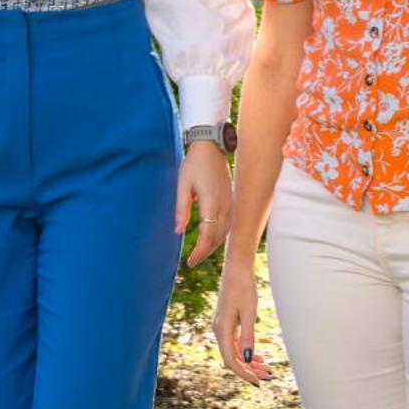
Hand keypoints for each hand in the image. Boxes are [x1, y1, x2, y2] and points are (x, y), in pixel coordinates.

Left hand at [174, 142, 230, 267]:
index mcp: (210, 201)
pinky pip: (228, 225)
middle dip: (205, 252)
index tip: (190, 261)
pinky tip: (212, 241)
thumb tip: (177, 231)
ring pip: (225, 233)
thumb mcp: (182, 184)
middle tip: (192, 262)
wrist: (211, 147)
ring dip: (213, 246)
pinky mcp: (230, 201)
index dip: (199, 251)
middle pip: (217, 237)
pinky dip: (220, 236)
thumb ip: (181, 208)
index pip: (207, 234)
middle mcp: (223, 205)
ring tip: (200, 254)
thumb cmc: (194, 164)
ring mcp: (229, 203)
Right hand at [212, 257, 271, 384]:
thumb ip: (248, 337)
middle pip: (232, 358)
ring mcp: (223, 327)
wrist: (237, 269)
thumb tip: (248, 359)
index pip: (230, 360)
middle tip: (268, 377)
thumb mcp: (249, 313)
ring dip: (249, 363)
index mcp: (222, 330)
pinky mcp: (228, 323)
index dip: (243, 373)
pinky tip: (259, 357)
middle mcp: (219, 330)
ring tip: (267, 369)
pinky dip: (247, 352)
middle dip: (249, 370)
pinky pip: (235, 344)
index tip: (258, 382)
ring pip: (235, 352)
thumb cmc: (244, 288)